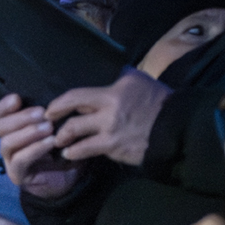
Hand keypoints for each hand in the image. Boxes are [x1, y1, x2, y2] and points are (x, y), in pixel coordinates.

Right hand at [0, 93, 82, 198]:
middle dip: (21, 118)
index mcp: (14, 129)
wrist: (73, 177)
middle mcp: (9, 143)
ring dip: (28, 133)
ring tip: (48, 128)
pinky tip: (50, 143)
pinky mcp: (17, 175)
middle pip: (1, 127)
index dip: (4, 106)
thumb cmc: (65, 147)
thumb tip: (51, 98)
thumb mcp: (59, 125)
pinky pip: (19, 160)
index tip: (17, 99)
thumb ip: (50, 113)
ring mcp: (11, 160)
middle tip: (42, 113)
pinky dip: (34, 149)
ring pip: (7, 143)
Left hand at [44, 69, 170, 166]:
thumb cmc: (158, 102)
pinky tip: (71, 155)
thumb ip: (122, 76)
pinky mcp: (113, 147)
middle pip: (72, 112)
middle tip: (49, 126)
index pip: (77, 94)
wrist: (175, 127)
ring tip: (60, 144)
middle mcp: (109, 108)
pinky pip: (86, 150)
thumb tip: (112, 69)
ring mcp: (110, 129)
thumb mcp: (140, 81)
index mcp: (114, 90)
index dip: (59, 102)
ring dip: (63, 140)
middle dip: (55, 119)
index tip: (50, 109)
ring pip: (75, 135)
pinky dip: (75, 153)